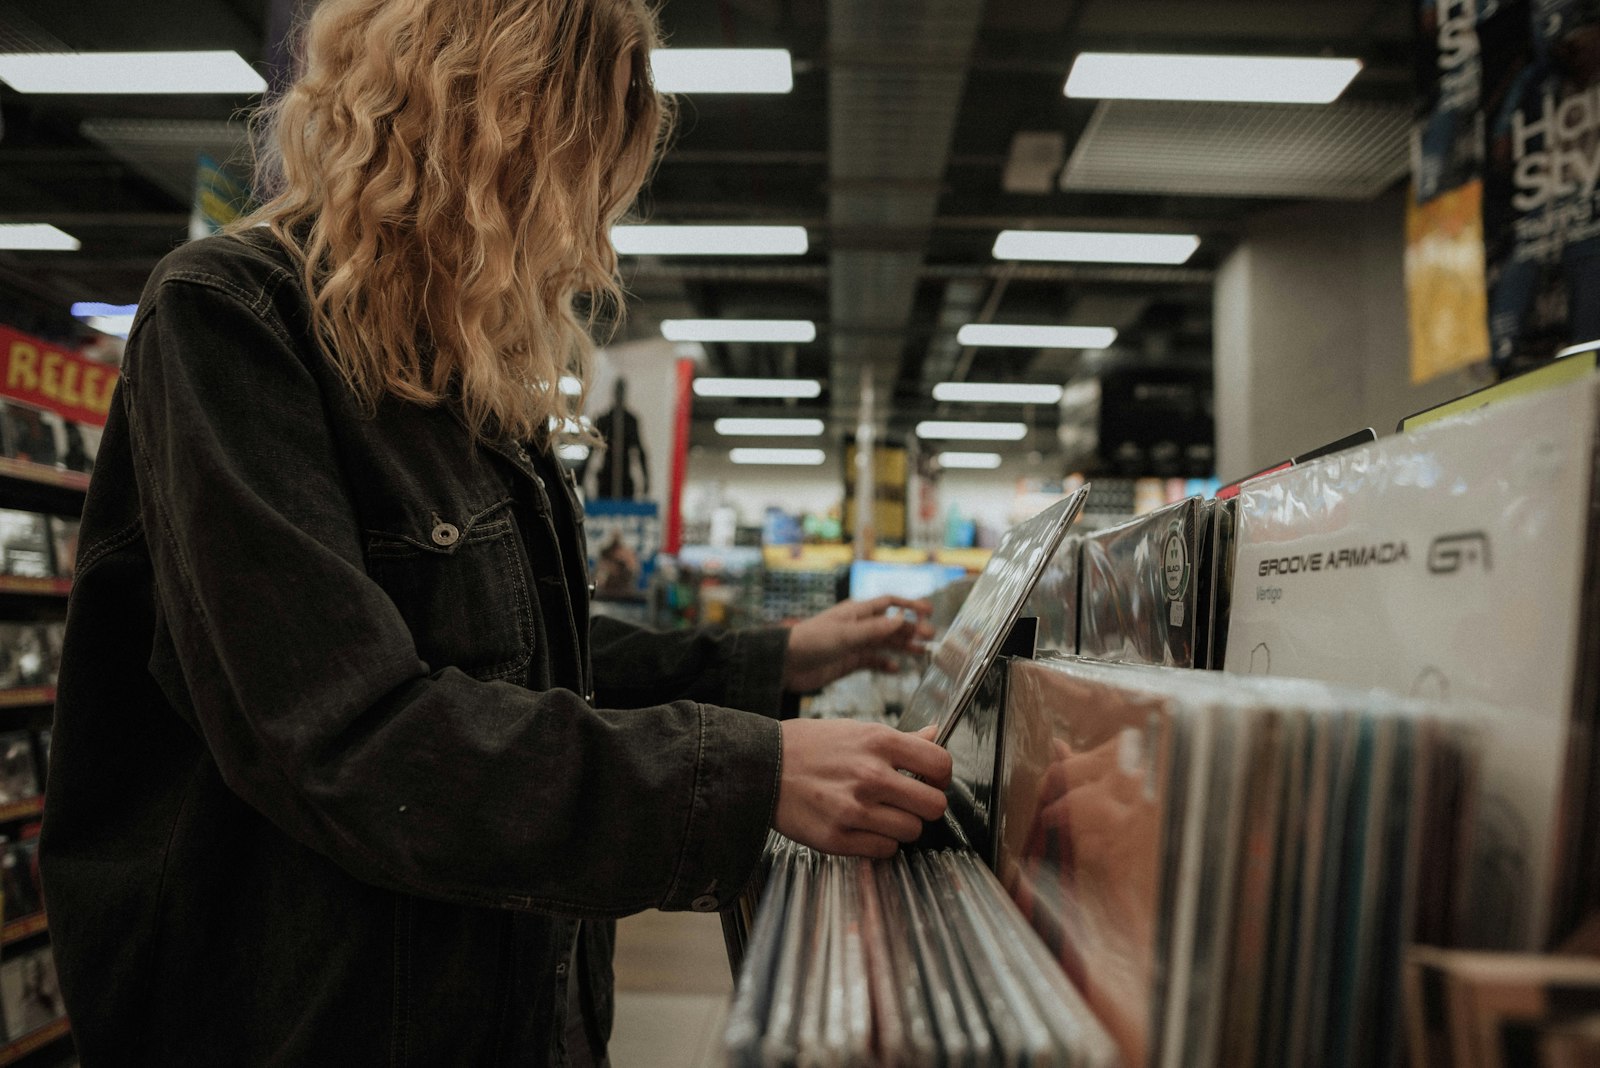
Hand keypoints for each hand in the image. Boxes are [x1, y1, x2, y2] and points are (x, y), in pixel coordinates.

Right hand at [774, 721, 951, 856]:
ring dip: (901, 825)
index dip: (941, 776)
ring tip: (880, 814)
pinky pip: (885, 850)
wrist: (760, 766)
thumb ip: (900, 739)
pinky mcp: (838, 838)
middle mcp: (870, 776)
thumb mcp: (855, 730)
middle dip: (925, 805)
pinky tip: (864, 827)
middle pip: (934, 806)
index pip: (941, 765)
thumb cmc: (808, 746)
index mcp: (879, 742)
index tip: (930, 780)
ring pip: (912, 831)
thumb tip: (934, 735)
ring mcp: (854, 810)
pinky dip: (880, 842)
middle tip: (908, 801)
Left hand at [782, 596, 934, 692]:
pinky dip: (885, 664)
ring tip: (922, 653)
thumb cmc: (810, 642)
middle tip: (930, 638)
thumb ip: (874, 630)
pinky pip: (872, 661)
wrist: (786, 665)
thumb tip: (901, 619)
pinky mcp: (849, 661)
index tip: (928, 611)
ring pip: (885, 643)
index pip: (889, 604)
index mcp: (856, 612)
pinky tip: (895, 669)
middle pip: (891, 625)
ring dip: (903, 647)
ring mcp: (854, 644)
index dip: (909, 605)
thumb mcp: (845, 635)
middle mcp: (858, 626)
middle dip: (910, 630)